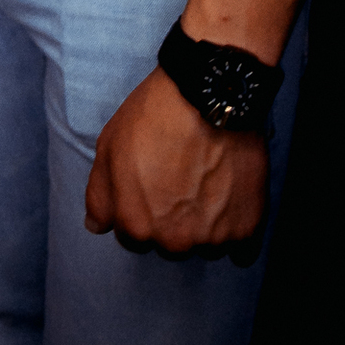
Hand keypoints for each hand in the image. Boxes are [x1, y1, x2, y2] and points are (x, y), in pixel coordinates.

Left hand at [84, 65, 267, 257]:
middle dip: (172, 221)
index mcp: (137, 226)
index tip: (152, 186)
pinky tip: (232, 203)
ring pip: (206, 246)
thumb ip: (99, 195)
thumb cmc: (154, 117)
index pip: (134, 238)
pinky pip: (242, 250)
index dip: (141, 210)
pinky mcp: (247, 228)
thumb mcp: (108, 148)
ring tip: (208, 184)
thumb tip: (97, 226)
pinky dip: (237, 230)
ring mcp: (213, 238)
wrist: (207, 94)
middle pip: (171, 244)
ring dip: (205, 226)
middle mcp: (174, 241)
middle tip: (181, 181)